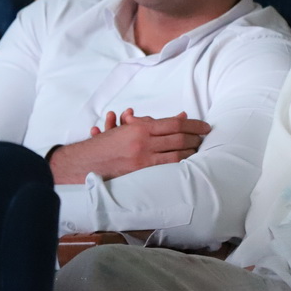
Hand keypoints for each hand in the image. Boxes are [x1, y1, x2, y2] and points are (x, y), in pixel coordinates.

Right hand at [50, 110, 211, 182]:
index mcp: (140, 127)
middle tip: (205, 138)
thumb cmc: (108, 144)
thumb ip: (152, 122)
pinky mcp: (140, 173)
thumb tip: (180, 117)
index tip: (205, 127)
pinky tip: (189, 163)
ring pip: (175, 154)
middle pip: (178, 138)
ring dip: (191, 152)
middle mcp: (142, 141)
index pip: (174, 124)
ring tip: (199, 150)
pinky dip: (180, 164)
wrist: (85, 162)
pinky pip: (166, 168)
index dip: (193, 125)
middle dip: (195, 138)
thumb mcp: (128, 128)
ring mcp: (142, 158)